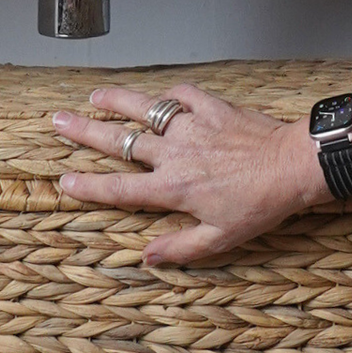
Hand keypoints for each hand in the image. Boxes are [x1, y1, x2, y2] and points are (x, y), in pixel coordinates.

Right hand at [48, 81, 318, 266]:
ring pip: (144, 109)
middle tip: (58, 120)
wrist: (293, 165)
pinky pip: (183, 95)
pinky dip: (170, 95)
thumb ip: (180, 247)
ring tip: (95, 96)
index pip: (119, 189)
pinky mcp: (212, 107)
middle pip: (119, 141)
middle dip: (84, 131)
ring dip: (117, 101)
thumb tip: (147, 257)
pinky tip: (161, 95)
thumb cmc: (261, 205)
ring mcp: (191, 126)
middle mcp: (174, 154)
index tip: (64, 181)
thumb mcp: (221, 238)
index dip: (88, 187)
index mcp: (172, 188)